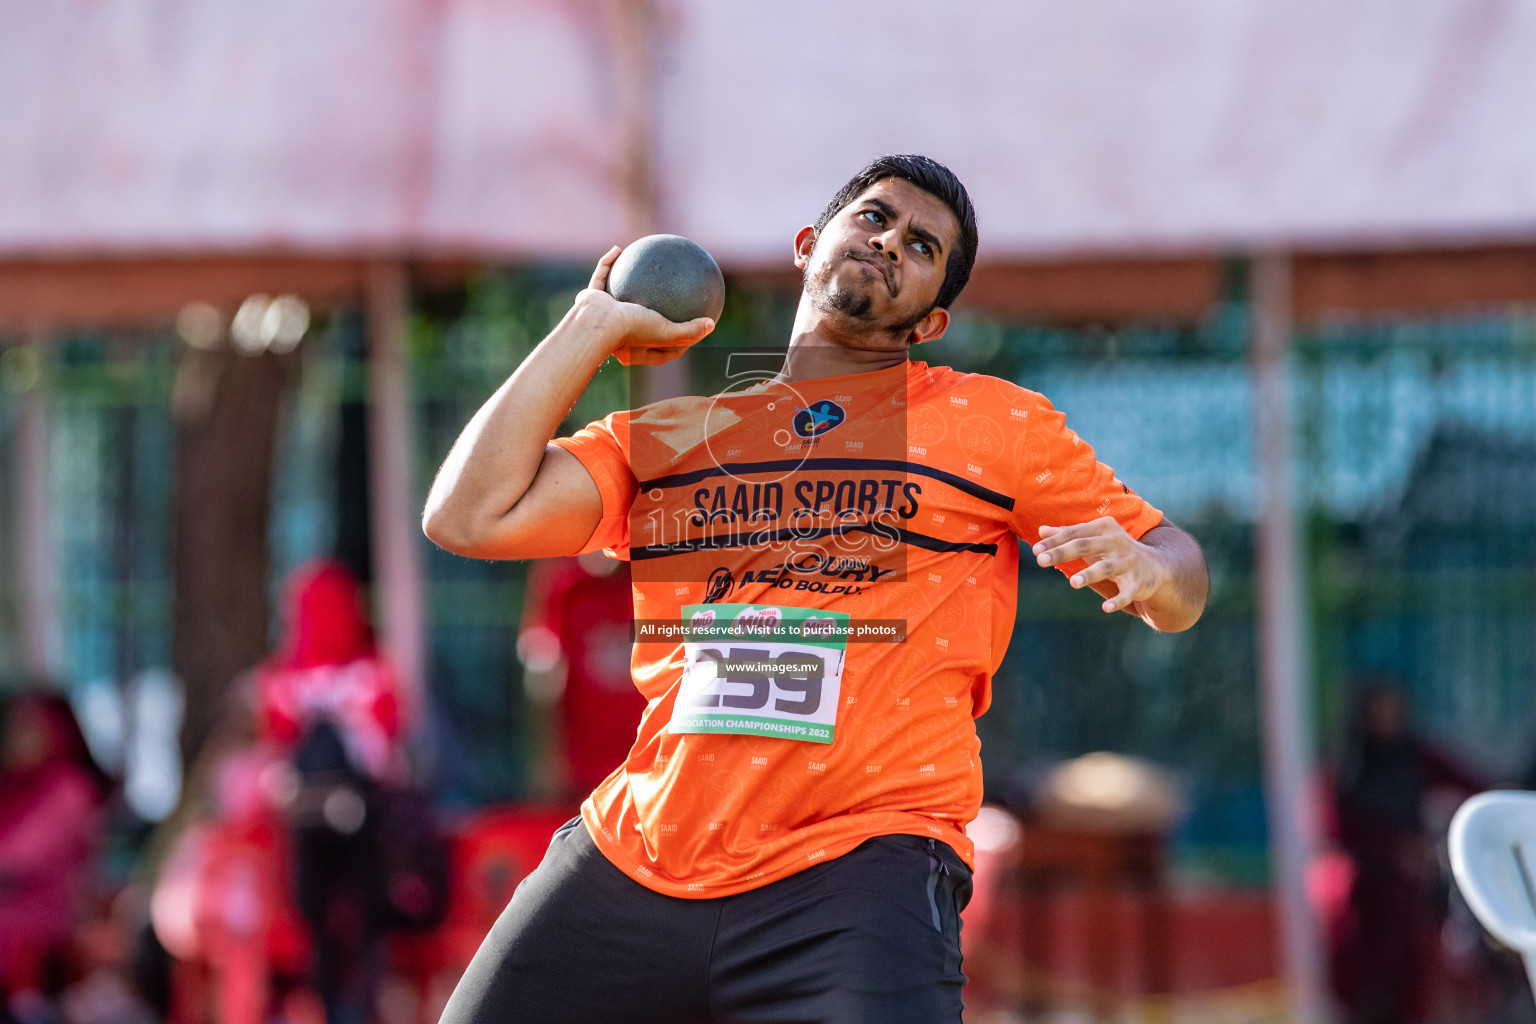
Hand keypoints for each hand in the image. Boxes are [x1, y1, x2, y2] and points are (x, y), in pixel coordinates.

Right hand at [579, 246, 714, 365]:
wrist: (596, 323)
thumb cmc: (632, 330)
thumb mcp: (667, 333)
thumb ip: (689, 331)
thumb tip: (710, 325)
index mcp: (634, 350)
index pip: (661, 349)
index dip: (678, 342)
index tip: (692, 330)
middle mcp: (617, 334)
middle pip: (638, 321)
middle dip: (650, 311)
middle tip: (668, 299)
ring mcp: (602, 316)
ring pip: (614, 294)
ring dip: (625, 281)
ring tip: (640, 266)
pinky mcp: (590, 298)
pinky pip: (601, 276)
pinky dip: (608, 263)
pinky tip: (619, 249)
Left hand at [1032, 517, 1168, 615]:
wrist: (1156, 566)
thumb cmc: (1115, 550)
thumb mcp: (1094, 539)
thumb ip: (1068, 535)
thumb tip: (1041, 530)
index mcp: (1104, 528)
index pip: (1075, 534)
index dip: (1054, 541)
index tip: (1035, 550)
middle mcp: (1116, 542)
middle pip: (1085, 546)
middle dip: (1063, 552)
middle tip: (1041, 561)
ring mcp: (1128, 562)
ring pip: (1106, 568)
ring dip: (1089, 574)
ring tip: (1073, 583)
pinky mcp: (1138, 583)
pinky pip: (1127, 593)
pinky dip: (1118, 601)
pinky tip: (1106, 608)